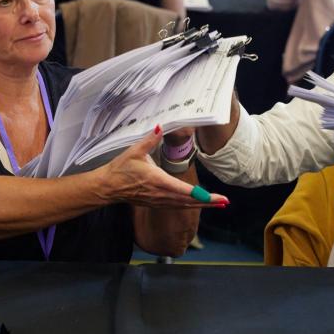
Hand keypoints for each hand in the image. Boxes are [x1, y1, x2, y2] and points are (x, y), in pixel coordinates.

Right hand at [98, 126, 226, 207]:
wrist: (108, 187)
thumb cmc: (120, 169)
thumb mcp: (135, 151)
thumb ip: (150, 139)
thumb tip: (160, 126)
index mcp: (158, 181)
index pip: (183, 189)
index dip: (200, 194)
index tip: (214, 196)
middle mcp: (161, 194)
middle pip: (189, 200)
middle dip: (208, 201)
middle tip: (225, 201)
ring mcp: (159, 201)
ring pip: (185, 205)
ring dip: (202, 205)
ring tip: (219, 204)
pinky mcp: (156, 203)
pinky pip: (177, 207)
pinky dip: (191, 205)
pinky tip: (200, 204)